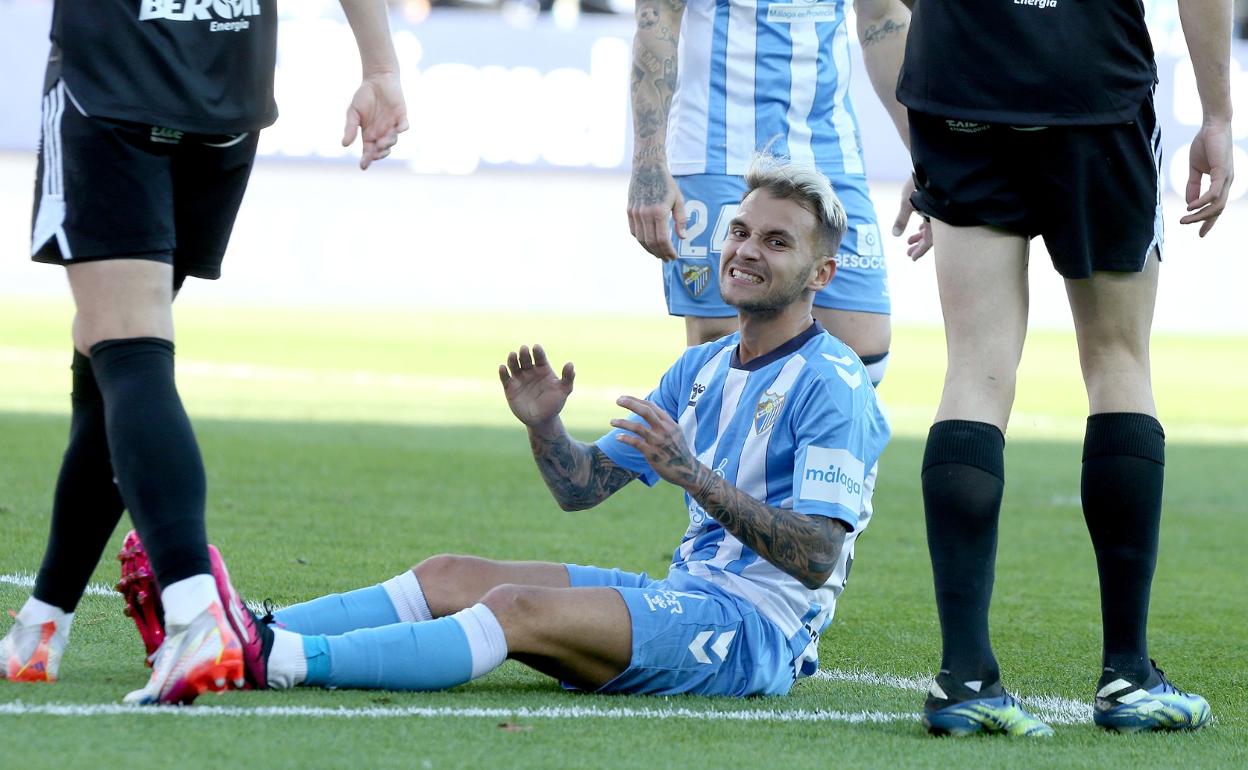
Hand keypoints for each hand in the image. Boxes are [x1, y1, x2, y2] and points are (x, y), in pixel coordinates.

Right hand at [342, 71, 408, 169]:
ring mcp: (393, 126)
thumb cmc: (363, 97)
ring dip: (388, 142)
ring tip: (382, 142)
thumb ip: (350, 128)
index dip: (366, 160)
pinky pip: (404, 125)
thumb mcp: (353, 112)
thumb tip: (344, 145)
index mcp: (369, 135)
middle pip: (382, 150)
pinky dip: (402, 128)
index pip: (368, 152)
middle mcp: (382, 134)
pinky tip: (398, 129)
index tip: (363, 166)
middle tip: (375, 152)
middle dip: (379, 154)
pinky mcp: (401, 116)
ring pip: (393, 140)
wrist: (376, 79)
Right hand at [499, 345, 574, 427]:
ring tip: (512, 355)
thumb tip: (570, 363)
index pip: (540, 357)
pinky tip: (502, 368)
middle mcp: (530, 371)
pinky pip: (506, 379)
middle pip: (526, 359)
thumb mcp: (564, 390)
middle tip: (524, 349)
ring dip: (512, 360)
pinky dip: (503, 373)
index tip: (536, 347)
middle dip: (524, 354)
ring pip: (514, 366)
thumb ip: (568, 377)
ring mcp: (519, 379)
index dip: (538, 352)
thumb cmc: (554, 403)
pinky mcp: (510, 388)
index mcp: (543, 369)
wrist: (543, 419)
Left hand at [610, 395, 702, 488]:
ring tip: (612, 421)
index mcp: (669, 422)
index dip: (636, 400)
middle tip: (618, 400)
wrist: (687, 470)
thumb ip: (664, 421)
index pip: (651, 406)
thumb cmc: (679, 450)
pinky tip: (618, 437)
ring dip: (623, 423)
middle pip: (645, 411)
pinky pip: (636, 443)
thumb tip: (655, 410)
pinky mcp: (652, 453)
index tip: (624, 398)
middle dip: (631, 403)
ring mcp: (658, 441)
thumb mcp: (676, 432)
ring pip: (638, 427)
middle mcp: (664, 429)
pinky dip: (625, 439)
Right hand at [627, 161, 685, 260]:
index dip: (668, 251)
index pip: (663, 239)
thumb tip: (682, 238)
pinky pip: (634, 232)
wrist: (647, 168)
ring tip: (658, 254)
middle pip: (651, 242)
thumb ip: (680, 219)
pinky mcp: (629, 211)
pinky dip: (641, 241)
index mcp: (659, 211)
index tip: (674, 257)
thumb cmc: (666, 183)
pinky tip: (649, 244)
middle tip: (667, 259)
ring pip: (641, 239)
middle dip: (660, 253)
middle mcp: (645, 214)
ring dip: (650, 250)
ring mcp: (635, 213)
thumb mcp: (678, 199)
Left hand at [891, 176, 931, 259]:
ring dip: (920, 236)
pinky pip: (933, 220)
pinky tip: (918, 227)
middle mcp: (939, 218)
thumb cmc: (919, 184)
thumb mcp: (907, 202)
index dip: (920, 251)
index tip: (912, 258)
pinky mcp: (937, 205)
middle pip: (930, 238)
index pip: (929, 242)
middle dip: (918, 246)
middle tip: (908, 253)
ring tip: (909, 242)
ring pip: (931, 229)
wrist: (932, 166)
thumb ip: (901, 219)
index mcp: (935, 220)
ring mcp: (939, 212)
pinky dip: (925, 226)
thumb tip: (895, 235)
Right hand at [1180, 121, 1234, 236]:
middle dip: (1204, 221)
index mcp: (1222, 182)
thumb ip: (1193, 185)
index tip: (1200, 234)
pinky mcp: (1222, 172)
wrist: (1212, 125)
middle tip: (1188, 227)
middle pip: (1218, 209)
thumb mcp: (1195, 168)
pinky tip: (1190, 206)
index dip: (1209, 221)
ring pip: (1216, 205)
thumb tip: (1189, 203)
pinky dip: (1201, 201)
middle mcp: (1227, 183)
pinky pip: (1213, 193)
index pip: (1217, 206)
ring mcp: (1226, 178)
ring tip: (1184, 219)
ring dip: (1200, 215)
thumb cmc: (1205, 143)